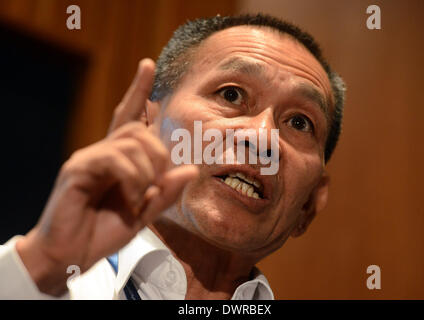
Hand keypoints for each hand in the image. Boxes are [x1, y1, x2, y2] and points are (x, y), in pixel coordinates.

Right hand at [16, 59, 197, 295]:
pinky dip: (132, 178)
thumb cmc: (103, 233)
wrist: (70, 256)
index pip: (130, 117)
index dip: (139, 92)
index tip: (148, 65)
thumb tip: (190, 170)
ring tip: (141, 196)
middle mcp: (102, 153)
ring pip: (130, 142)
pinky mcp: (77, 169)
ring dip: (147, 170)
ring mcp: (88, 158)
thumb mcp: (144, 214)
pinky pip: (114, 159)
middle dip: (159, 155)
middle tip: (157, 184)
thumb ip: (165, 193)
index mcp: (118, 160)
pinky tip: (131, 198)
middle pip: (140, 130)